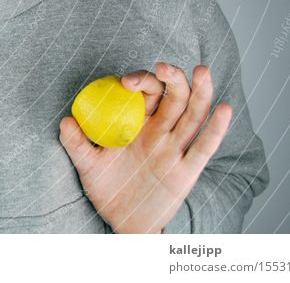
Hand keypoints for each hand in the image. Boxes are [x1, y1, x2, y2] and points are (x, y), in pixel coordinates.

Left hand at [59, 63, 231, 232]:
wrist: (122, 222)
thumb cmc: (106, 187)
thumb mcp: (87, 165)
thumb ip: (77, 143)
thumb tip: (65, 121)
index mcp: (137, 123)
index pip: (146, 93)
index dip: (141, 81)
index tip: (126, 81)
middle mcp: (160, 131)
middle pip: (174, 97)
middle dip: (172, 78)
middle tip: (163, 66)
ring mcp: (175, 149)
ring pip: (193, 115)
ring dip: (200, 92)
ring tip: (201, 70)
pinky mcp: (187, 171)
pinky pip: (204, 148)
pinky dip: (216, 129)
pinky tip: (224, 109)